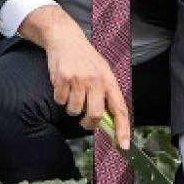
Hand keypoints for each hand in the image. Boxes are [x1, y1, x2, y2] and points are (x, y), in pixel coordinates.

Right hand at [19, 6, 130, 148]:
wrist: (65, 37)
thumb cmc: (85, 58)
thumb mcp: (101, 72)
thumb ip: (106, 95)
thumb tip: (109, 123)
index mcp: (109, 80)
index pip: (120, 109)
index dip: (123, 130)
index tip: (124, 146)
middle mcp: (95, 80)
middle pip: (95, 115)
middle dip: (89, 123)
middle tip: (85, 121)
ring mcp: (78, 80)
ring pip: (74, 111)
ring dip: (71, 107)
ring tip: (72, 91)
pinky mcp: (62, 79)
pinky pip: (60, 101)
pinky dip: (59, 97)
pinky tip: (62, 84)